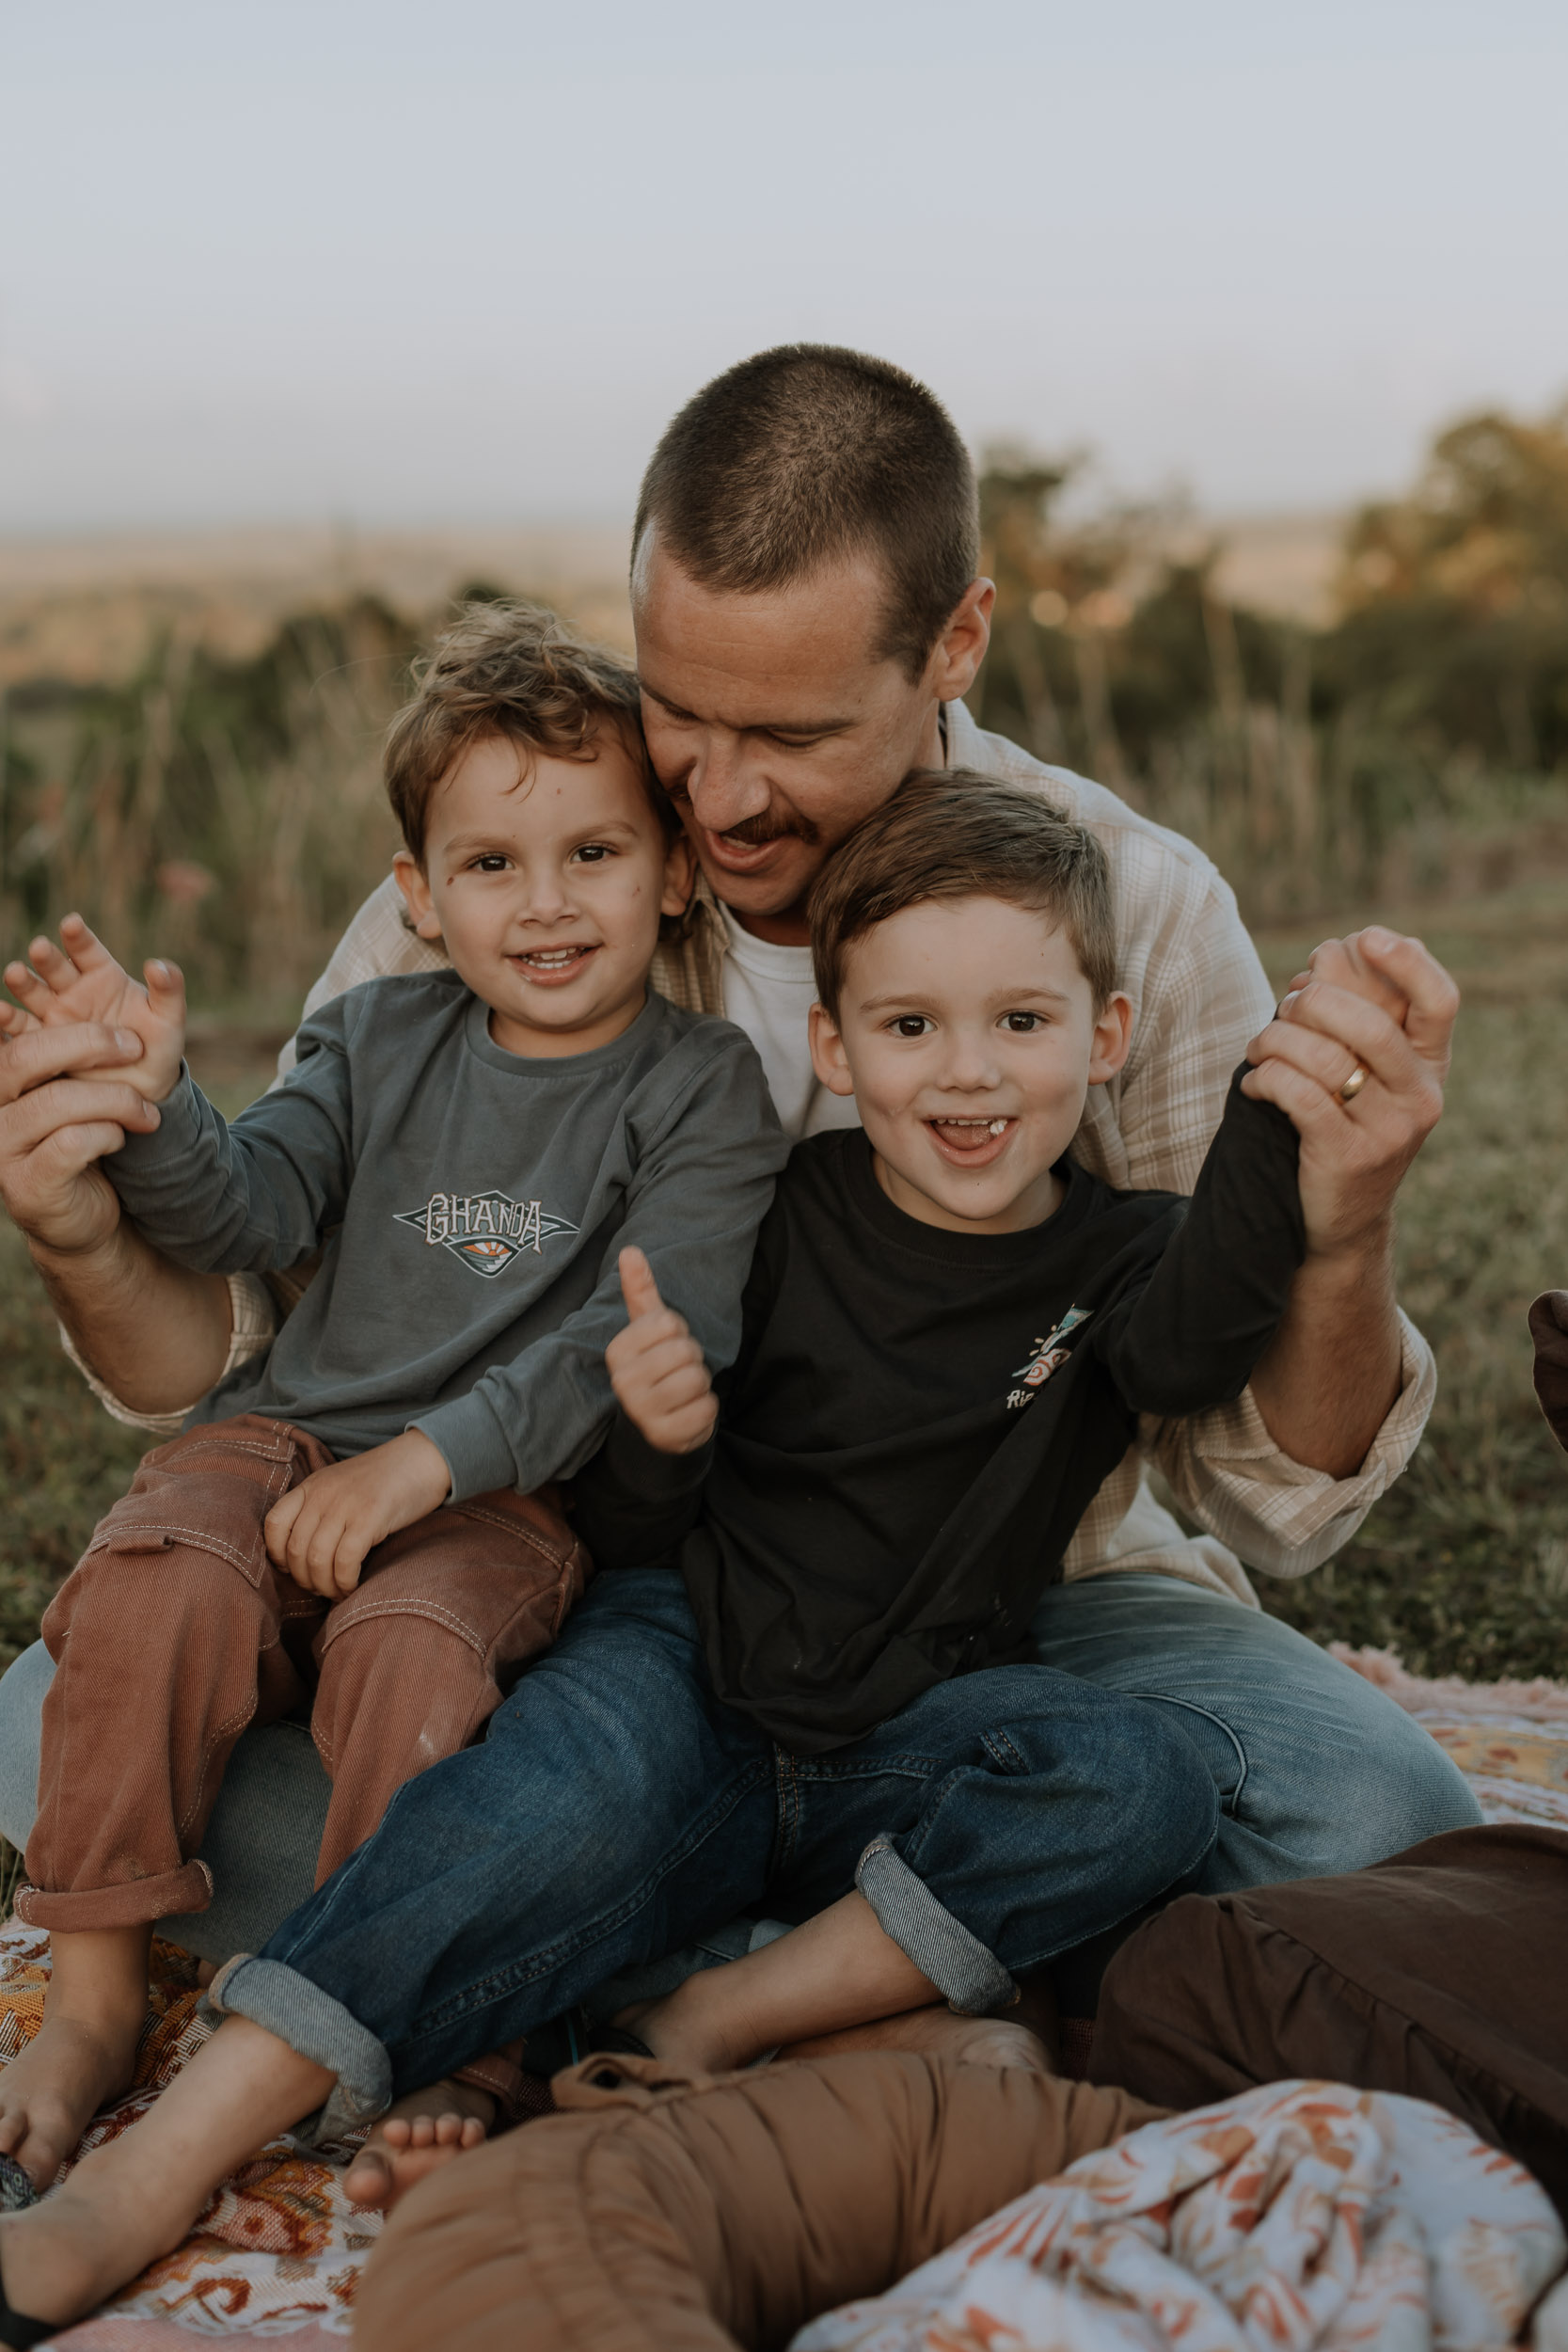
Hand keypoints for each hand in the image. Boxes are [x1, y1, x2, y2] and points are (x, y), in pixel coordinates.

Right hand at [0, 1017, 161, 1255]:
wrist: (90, 1216)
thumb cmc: (92, 1140)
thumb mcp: (89, 1089)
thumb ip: (90, 1048)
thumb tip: (146, 975)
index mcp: (5, 1079)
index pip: (13, 1036)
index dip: (30, 1016)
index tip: (68, 998)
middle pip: (23, 1058)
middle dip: (85, 1043)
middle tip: (134, 1044)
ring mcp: (3, 1148)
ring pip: (53, 1103)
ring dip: (113, 1100)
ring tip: (145, 1113)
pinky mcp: (26, 1185)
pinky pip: (68, 1144)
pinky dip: (105, 1135)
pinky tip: (120, 1139)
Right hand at [4, 914, 185, 1103]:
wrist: (141, 1087)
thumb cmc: (157, 1046)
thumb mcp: (168, 1019)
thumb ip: (168, 990)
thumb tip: (160, 965)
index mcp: (103, 976)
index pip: (88, 951)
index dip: (79, 937)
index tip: (71, 924)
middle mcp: (74, 991)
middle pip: (56, 968)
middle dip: (47, 957)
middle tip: (41, 948)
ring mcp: (56, 1015)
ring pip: (34, 993)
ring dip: (24, 982)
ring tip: (15, 973)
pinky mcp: (44, 1042)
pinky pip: (24, 1030)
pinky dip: (9, 1021)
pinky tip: (0, 1013)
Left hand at [264, 1430, 452, 1595]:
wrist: (422, 1459)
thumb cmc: (384, 1480)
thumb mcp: (340, 1485)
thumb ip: (319, 1508)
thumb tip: (303, 1555)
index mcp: (312, 1486)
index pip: (273, 1524)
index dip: (276, 1554)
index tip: (292, 1569)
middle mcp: (323, 1494)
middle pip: (296, 1549)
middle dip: (305, 1579)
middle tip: (321, 1588)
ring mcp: (346, 1505)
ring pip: (317, 1559)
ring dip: (325, 1585)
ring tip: (337, 1592)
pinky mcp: (370, 1517)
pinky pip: (345, 1561)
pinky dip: (345, 1582)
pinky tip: (352, 1587)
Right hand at [606, 1246, 716, 1455]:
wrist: (653, 1424)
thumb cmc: (654, 1367)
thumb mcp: (646, 1329)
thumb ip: (640, 1290)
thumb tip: (630, 1250)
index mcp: (617, 1351)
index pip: (670, 1323)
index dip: (679, 1333)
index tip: (665, 1349)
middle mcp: (623, 1382)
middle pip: (686, 1351)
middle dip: (692, 1361)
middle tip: (676, 1373)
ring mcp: (642, 1412)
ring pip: (697, 1379)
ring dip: (700, 1385)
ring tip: (681, 1393)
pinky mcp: (665, 1435)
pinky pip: (706, 1409)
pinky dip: (705, 1410)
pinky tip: (687, 1413)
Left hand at [1241, 926, 1456, 1260]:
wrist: (1341, 1220)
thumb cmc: (1344, 1127)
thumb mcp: (1366, 1076)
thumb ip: (1355, 1020)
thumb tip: (1324, 957)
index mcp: (1430, 1066)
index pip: (1440, 1000)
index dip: (1408, 962)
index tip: (1366, 937)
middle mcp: (1420, 1096)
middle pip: (1369, 1023)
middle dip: (1314, 1002)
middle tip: (1286, 1008)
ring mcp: (1388, 1130)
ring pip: (1324, 1057)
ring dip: (1276, 1040)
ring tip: (1259, 1049)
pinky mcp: (1346, 1155)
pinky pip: (1297, 1095)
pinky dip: (1264, 1079)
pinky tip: (1254, 1084)